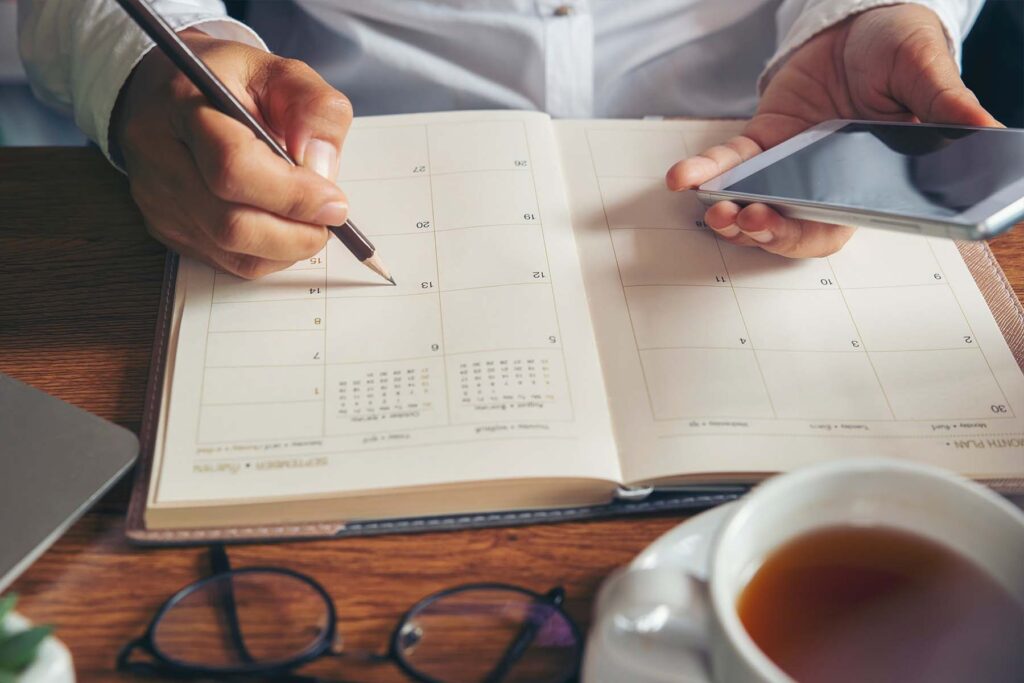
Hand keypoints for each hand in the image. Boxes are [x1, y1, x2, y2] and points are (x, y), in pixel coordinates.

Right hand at [111, 29, 351, 277]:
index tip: (335, 202)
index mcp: (183, 104)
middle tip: (330, 220)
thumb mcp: (283, 73)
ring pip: (231, 252)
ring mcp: (157, 199)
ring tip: (311, 222)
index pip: (233, 167)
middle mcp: (159, 156)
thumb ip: (315, 110)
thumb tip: (321, 169)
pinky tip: (284, 229)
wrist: (171, 95)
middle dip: (295, 232)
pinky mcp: (166, 229)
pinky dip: (268, 255)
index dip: (293, 194)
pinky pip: (227, 262)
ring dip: (286, 248)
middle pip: (230, 224)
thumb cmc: (232, 84)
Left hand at [666, 4, 998, 257]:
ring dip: (730, 214)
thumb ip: (946, 104)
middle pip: (790, 224)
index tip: (783, 230)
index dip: (807, 234)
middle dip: (765, 230)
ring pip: (754, 203)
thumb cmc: (900, 50)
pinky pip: (730, 162)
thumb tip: (986, 132)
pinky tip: (682, 177)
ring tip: (716, 211)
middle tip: (746, 221)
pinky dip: (705, 171)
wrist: (861, 23)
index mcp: (869, 181)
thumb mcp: (926, 72)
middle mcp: (824, 182)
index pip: (838, 224)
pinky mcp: (762, 142)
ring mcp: (789, 165)